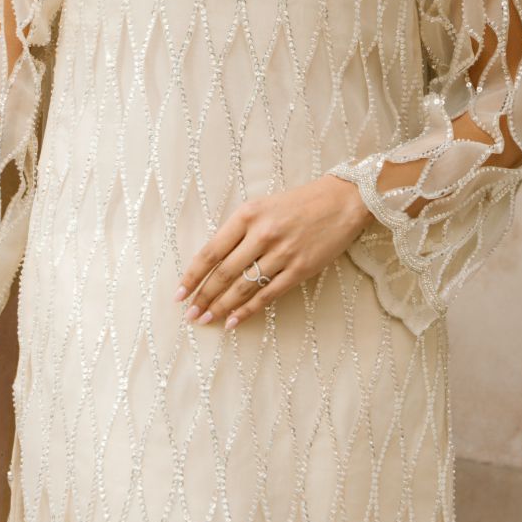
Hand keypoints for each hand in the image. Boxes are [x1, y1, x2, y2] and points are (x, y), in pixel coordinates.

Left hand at [173, 175, 372, 330]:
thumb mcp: (262, 206)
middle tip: (190, 314)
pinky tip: (233, 321)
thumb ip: (239, 230)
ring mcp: (282, 253)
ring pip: (243, 287)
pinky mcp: (300, 269)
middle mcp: (262, 233)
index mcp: (247, 214)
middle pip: (224, 272)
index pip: (211, 250)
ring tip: (206, 319)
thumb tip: (213, 263)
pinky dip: (248, 310)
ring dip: (221, 307)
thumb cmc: (298, 203)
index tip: (179, 293)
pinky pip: (268, 295)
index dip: (193, 275)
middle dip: (203, 296)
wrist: (341, 201)